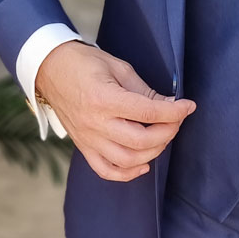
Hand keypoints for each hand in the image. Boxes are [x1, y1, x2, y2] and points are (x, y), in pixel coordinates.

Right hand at [37, 41, 195, 181]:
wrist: (50, 69)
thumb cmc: (84, 63)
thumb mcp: (118, 68)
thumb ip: (144, 91)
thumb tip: (170, 106)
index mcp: (104, 99)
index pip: (149, 113)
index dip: (175, 112)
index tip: (188, 107)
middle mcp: (95, 124)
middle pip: (141, 141)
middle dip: (167, 132)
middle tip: (176, 121)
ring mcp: (88, 139)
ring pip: (127, 160)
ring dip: (152, 152)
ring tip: (162, 137)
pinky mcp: (83, 146)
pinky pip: (106, 170)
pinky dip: (127, 173)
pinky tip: (143, 164)